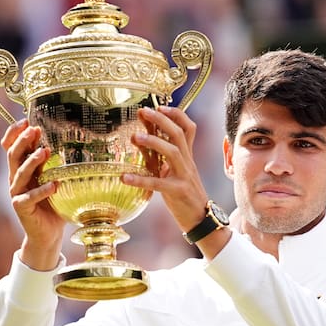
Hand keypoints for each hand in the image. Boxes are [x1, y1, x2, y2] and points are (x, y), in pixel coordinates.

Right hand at [2, 119, 64, 270]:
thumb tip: (72, 142)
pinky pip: (29, 198)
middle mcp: (16, 179)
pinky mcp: (21, 208)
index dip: (14, 133)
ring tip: (45, 152)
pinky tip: (55, 185)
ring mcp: (17, 194)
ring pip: (19, 173)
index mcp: (22, 169)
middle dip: (22, 141)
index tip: (26, 120)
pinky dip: (42, 191)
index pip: (11, 146)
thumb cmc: (54, 204)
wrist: (49, 233)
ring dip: (32, 161)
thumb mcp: (56, 180)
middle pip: (13, 155)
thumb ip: (56, 165)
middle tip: (35, 131)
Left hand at [123, 106, 211, 233]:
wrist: (201, 219)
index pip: (188, 128)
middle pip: (179, 134)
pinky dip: (140, 180)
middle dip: (162, 120)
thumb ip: (161, 157)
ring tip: (136, 137)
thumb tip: (142, 140)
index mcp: (187, 157)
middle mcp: (187, 163)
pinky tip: (124, 177)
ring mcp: (184, 176)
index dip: (176, 114)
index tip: (160, 106)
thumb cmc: (184, 195)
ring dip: (154, 142)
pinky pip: (158, 184)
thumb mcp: (175, 172)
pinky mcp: (177, 192)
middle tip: (144, 111)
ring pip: (172, 153)